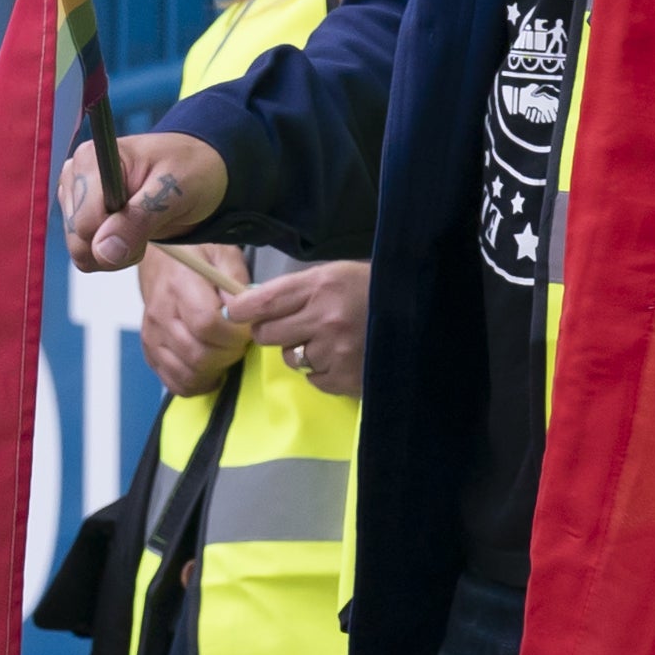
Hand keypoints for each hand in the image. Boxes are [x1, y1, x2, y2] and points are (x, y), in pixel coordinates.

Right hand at [61, 130, 225, 271]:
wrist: (195, 174)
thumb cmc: (188, 170)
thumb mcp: (173, 192)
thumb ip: (137, 221)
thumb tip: (103, 252)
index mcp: (91, 159)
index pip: (84, 221)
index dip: (116, 233)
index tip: (147, 219)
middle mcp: (74, 176)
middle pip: (78, 239)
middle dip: (116, 245)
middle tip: (149, 224)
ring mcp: (74, 198)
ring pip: (80, 251)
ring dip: (115, 252)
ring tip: (142, 227)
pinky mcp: (80, 217)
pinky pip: (85, 255)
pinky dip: (111, 254)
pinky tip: (131, 233)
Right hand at [137, 240, 253, 394]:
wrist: (163, 261)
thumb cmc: (197, 256)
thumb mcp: (223, 254)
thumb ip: (236, 281)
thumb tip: (244, 312)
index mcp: (179, 285)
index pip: (206, 324)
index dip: (234, 334)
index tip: (246, 327)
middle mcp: (160, 314)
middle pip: (198, 355)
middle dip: (229, 354)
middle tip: (239, 341)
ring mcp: (152, 336)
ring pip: (188, 374)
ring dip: (215, 370)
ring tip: (225, 352)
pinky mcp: (151, 352)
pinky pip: (176, 383)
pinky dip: (198, 382)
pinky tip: (210, 367)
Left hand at [228, 259, 372, 399]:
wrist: (421, 316)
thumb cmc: (372, 290)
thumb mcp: (335, 275)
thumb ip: (296, 289)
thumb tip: (250, 303)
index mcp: (321, 286)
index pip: (263, 301)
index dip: (242, 309)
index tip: (234, 312)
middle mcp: (325, 319)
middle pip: (268, 334)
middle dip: (272, 331)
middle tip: (291, 326)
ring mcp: (335, 351)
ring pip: (290, 358)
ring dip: (301, 352)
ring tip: (327, 340)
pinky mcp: (345, 378)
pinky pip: (313, 379)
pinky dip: (322, 371)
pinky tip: (342, 356)